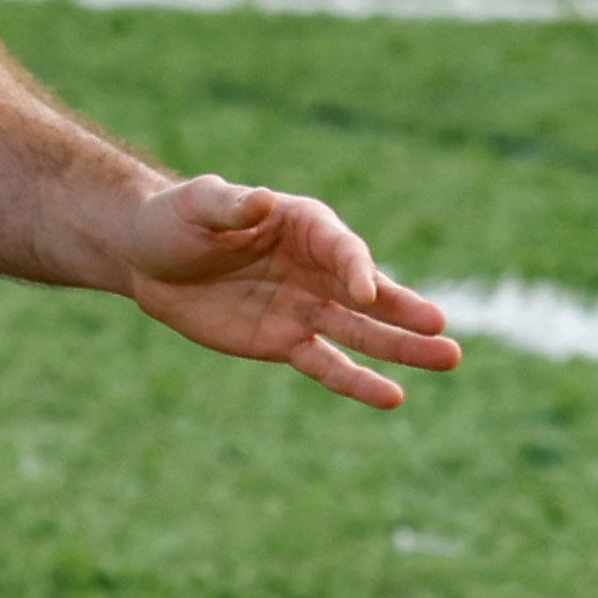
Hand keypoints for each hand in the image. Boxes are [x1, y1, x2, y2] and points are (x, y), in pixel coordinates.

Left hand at [102, 174, 463, 409]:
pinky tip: (393, 397)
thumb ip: (234, 205)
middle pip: (370, 293)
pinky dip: (357, 382)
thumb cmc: (176, 218)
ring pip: (361, 332)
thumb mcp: (199, 205)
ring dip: (402, 347)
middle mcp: (317, 268)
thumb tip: (264, 201)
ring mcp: (305, 307)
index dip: (355, 269)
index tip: (365, 292)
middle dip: (406, 311)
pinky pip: (327, 364)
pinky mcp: (285, 341)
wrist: (148, 257)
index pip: (343, 250)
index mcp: (306, 226)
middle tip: (443, 329)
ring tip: (449, 359)